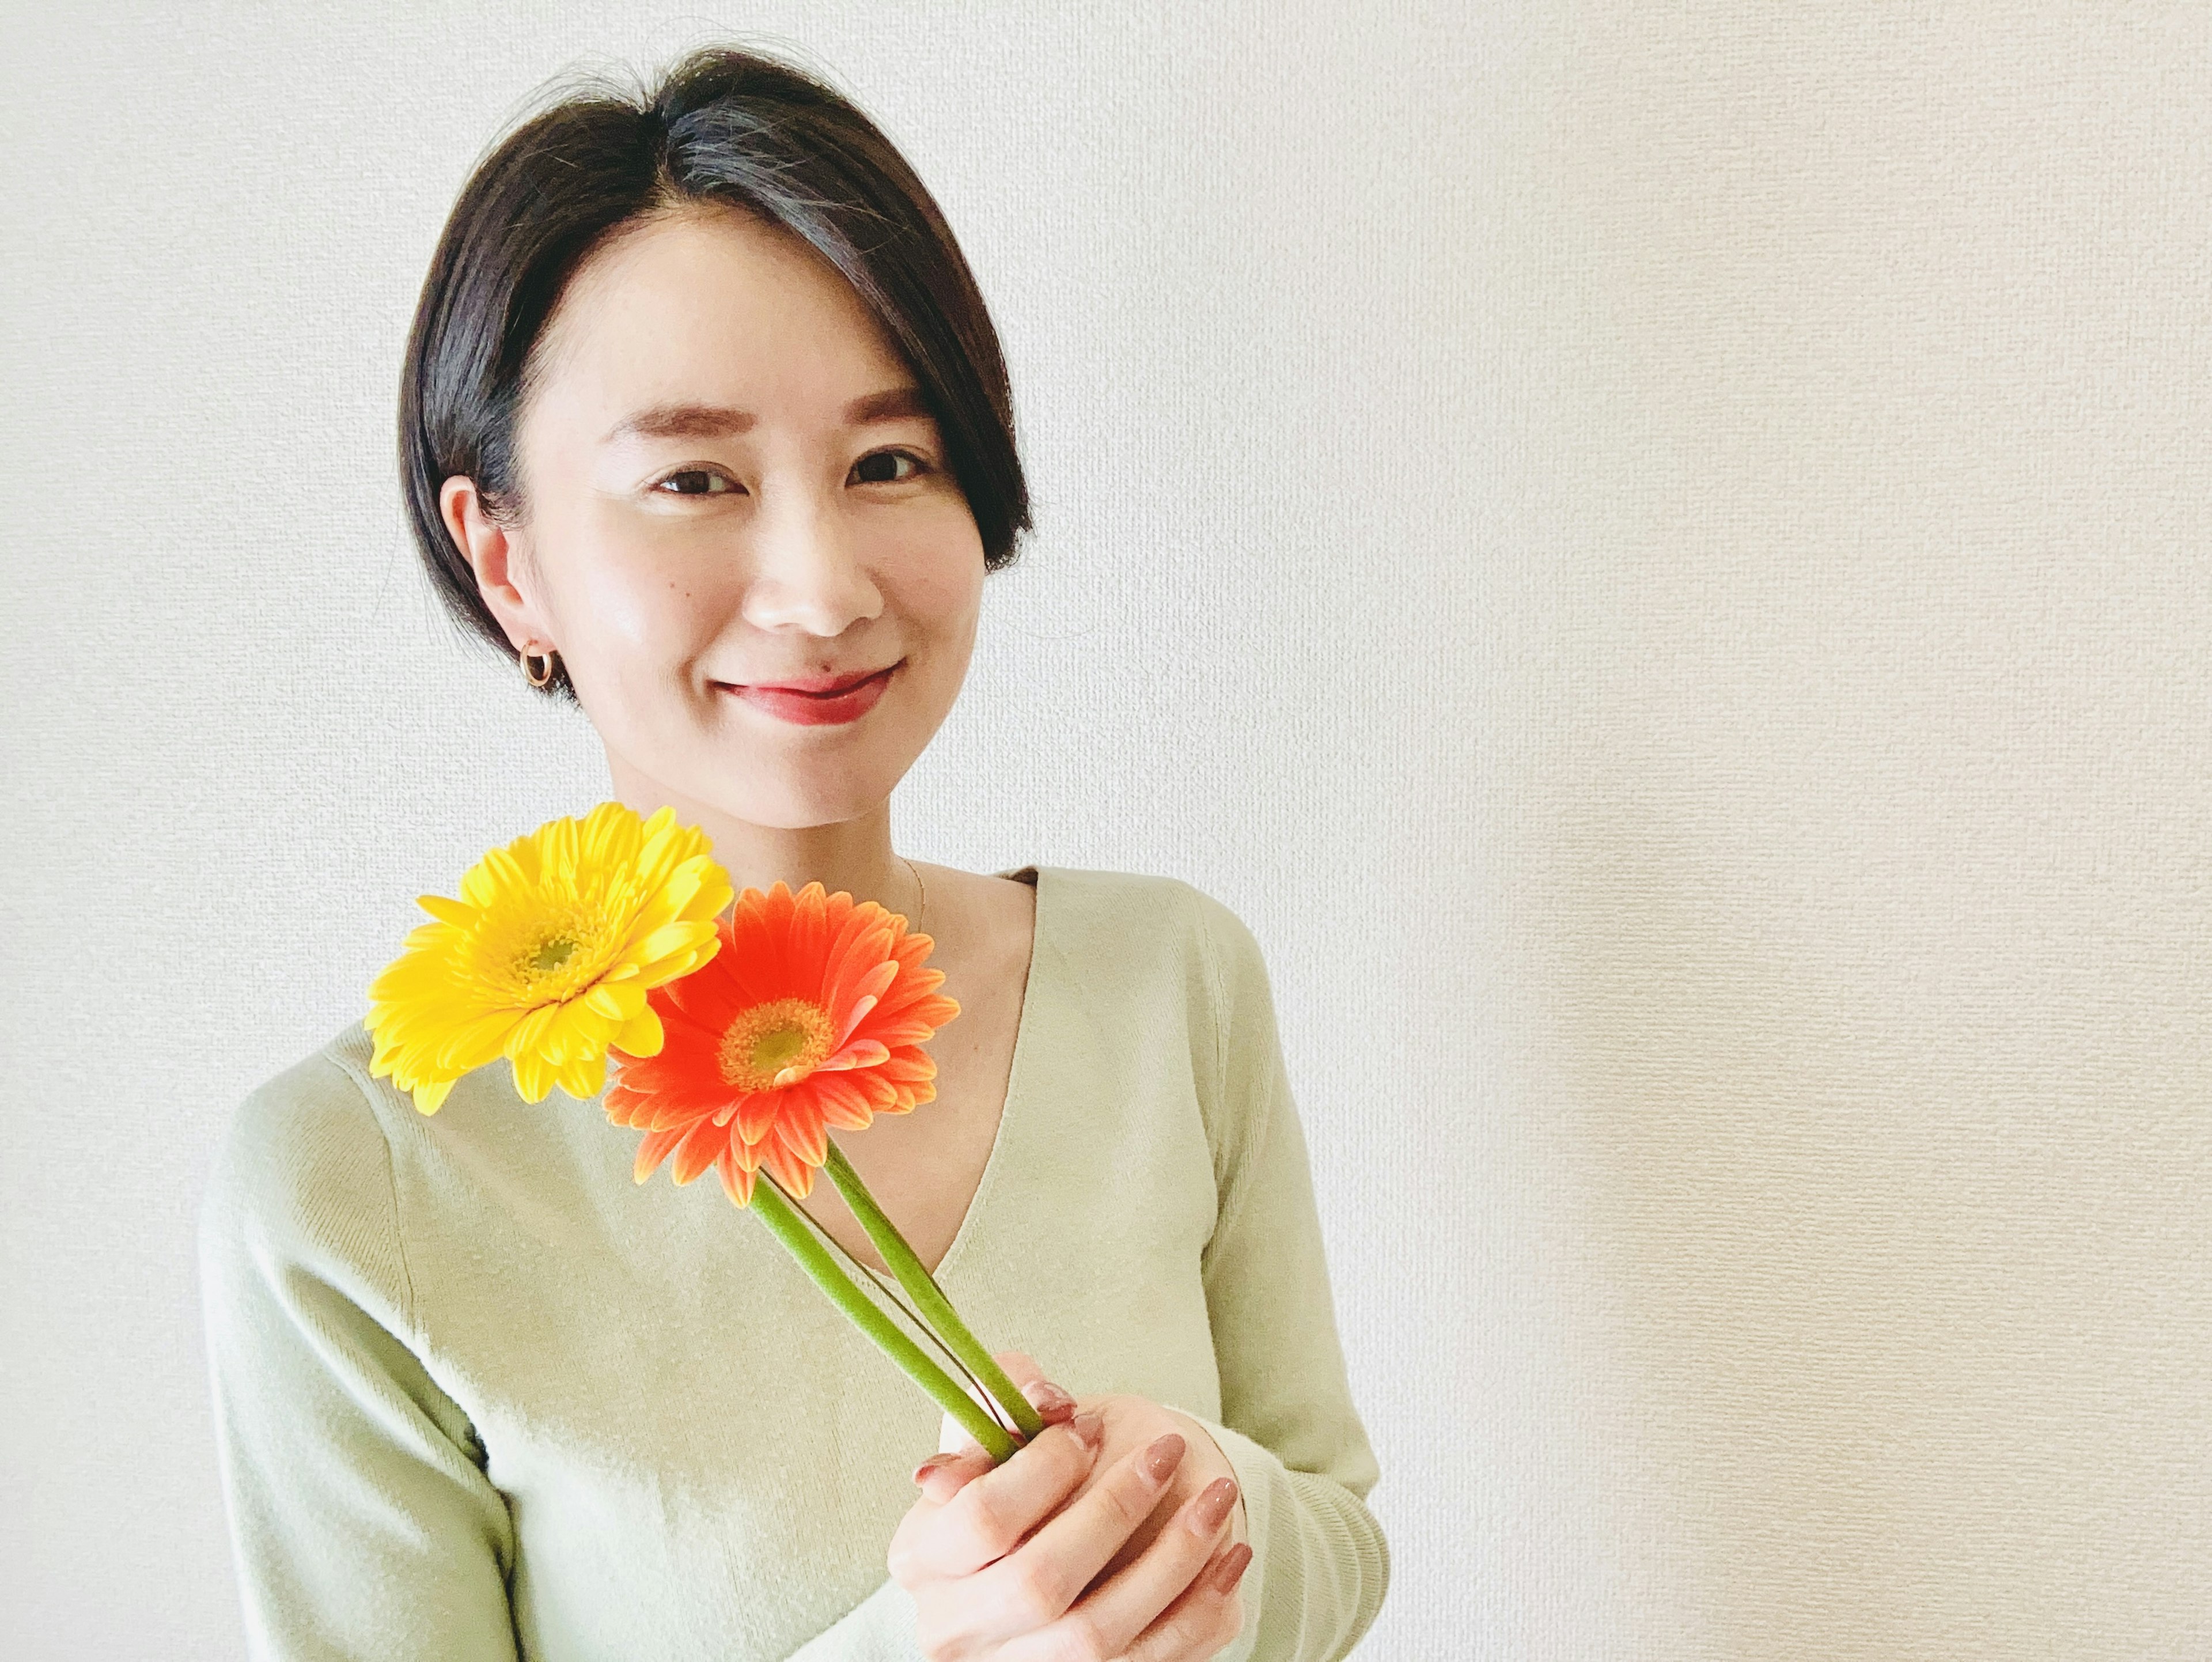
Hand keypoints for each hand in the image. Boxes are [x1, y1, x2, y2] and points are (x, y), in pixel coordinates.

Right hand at [887, 1350, 1253, 1660]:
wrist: (1045, 1553)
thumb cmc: (1023, 1482)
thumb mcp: (1001, 1436)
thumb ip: (1007, 1404)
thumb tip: (1039, 1403)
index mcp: (924, 1556)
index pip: (982, 1518)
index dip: (1041, 1471)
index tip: (1082, 1430)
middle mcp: (958, 1627)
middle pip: (1038, 1582)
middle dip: (1114, 1509)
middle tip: (1169, 1450)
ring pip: (1097, 1634)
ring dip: (1173, 1560)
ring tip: (1219, 1497)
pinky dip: (1198, 1610)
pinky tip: (1229, 1555)